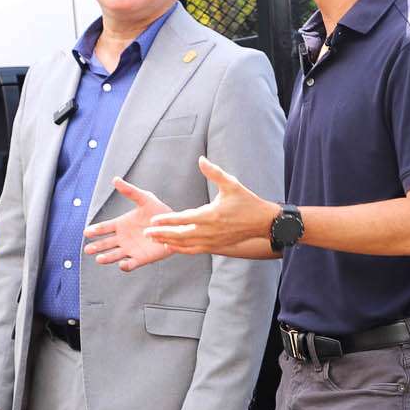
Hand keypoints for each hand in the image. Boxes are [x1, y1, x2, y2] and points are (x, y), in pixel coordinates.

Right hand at [84, 178, 175, 271]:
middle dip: (96, 247)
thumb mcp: (144, 198)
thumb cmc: (159, 211)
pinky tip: (122, 264)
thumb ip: (130, 191)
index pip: (104, 228)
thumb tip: (115, 179)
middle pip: (105, 244)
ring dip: (106, 258)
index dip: (95, 230)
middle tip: (88, 249)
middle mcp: (123, 238)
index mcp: (121, 224)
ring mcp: (131, 249)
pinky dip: (125, 266)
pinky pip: (130, 264)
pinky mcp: (141, 258)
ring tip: (99, 259)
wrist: (175, 225)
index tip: (87, 232)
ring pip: (114, 255)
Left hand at [144, 157, 277, 254]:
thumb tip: (201, 159)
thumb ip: (214, 172)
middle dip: (162, 234)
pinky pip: (194, 250)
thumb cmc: (247, 201)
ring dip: (169, 242)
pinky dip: (181, 249)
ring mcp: (212, 241)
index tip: (153, 221)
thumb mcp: (232, 184)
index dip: (167, 221)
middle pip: (180, 235)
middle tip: (146, 233)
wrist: (263, 222)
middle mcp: (209, 231)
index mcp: (210, 215)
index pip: (183, 219)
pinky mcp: (216, 247)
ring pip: (186, 245)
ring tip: (154, 240)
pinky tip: (171, 246)